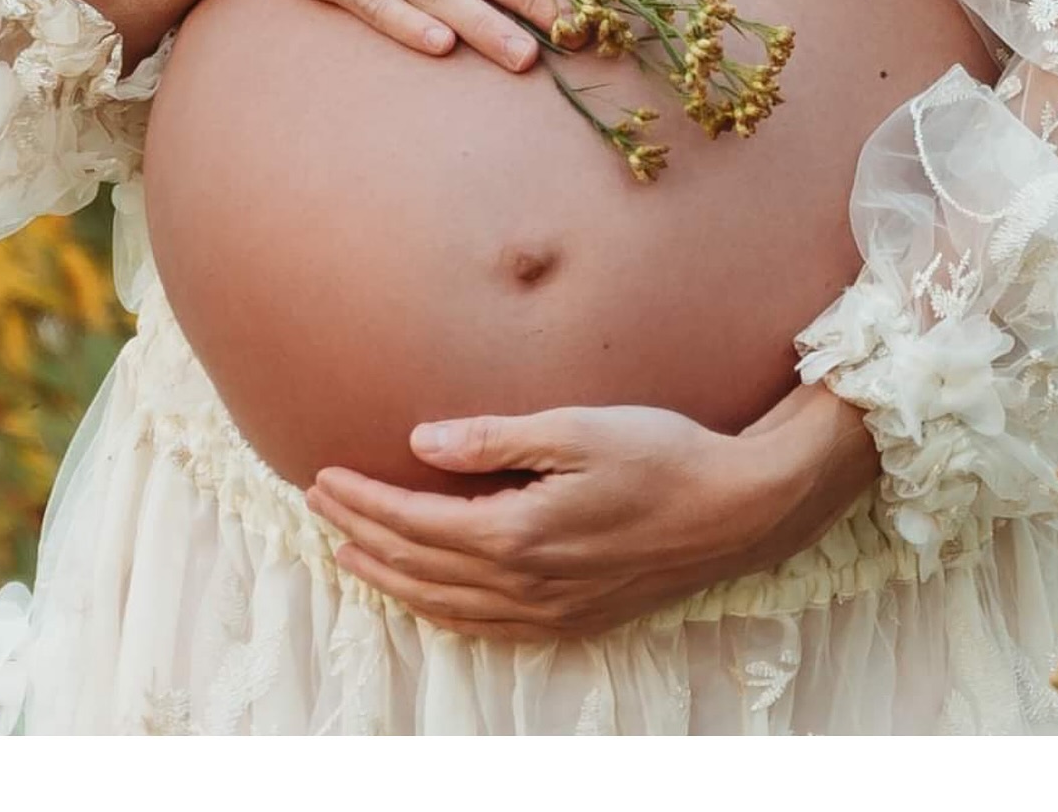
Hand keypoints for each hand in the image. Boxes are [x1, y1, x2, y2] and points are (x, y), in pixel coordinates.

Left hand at [306, 386, 880, 641]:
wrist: (738, 507)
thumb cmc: (662, 454)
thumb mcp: (576, 428)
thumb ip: (494, 439)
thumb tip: (419, 441)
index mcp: (519, 532)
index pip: (416, 520)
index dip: (364, 498)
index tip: (323, 474)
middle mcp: (527, 583)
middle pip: (420, 564)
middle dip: (362, 532)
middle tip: (319, 503)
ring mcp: (551, 609)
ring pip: (446, 604)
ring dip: (391, 578)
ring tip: (352, 553)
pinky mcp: (576, 617)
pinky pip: (488, 629)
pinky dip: (442, 613)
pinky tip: (430, 599)